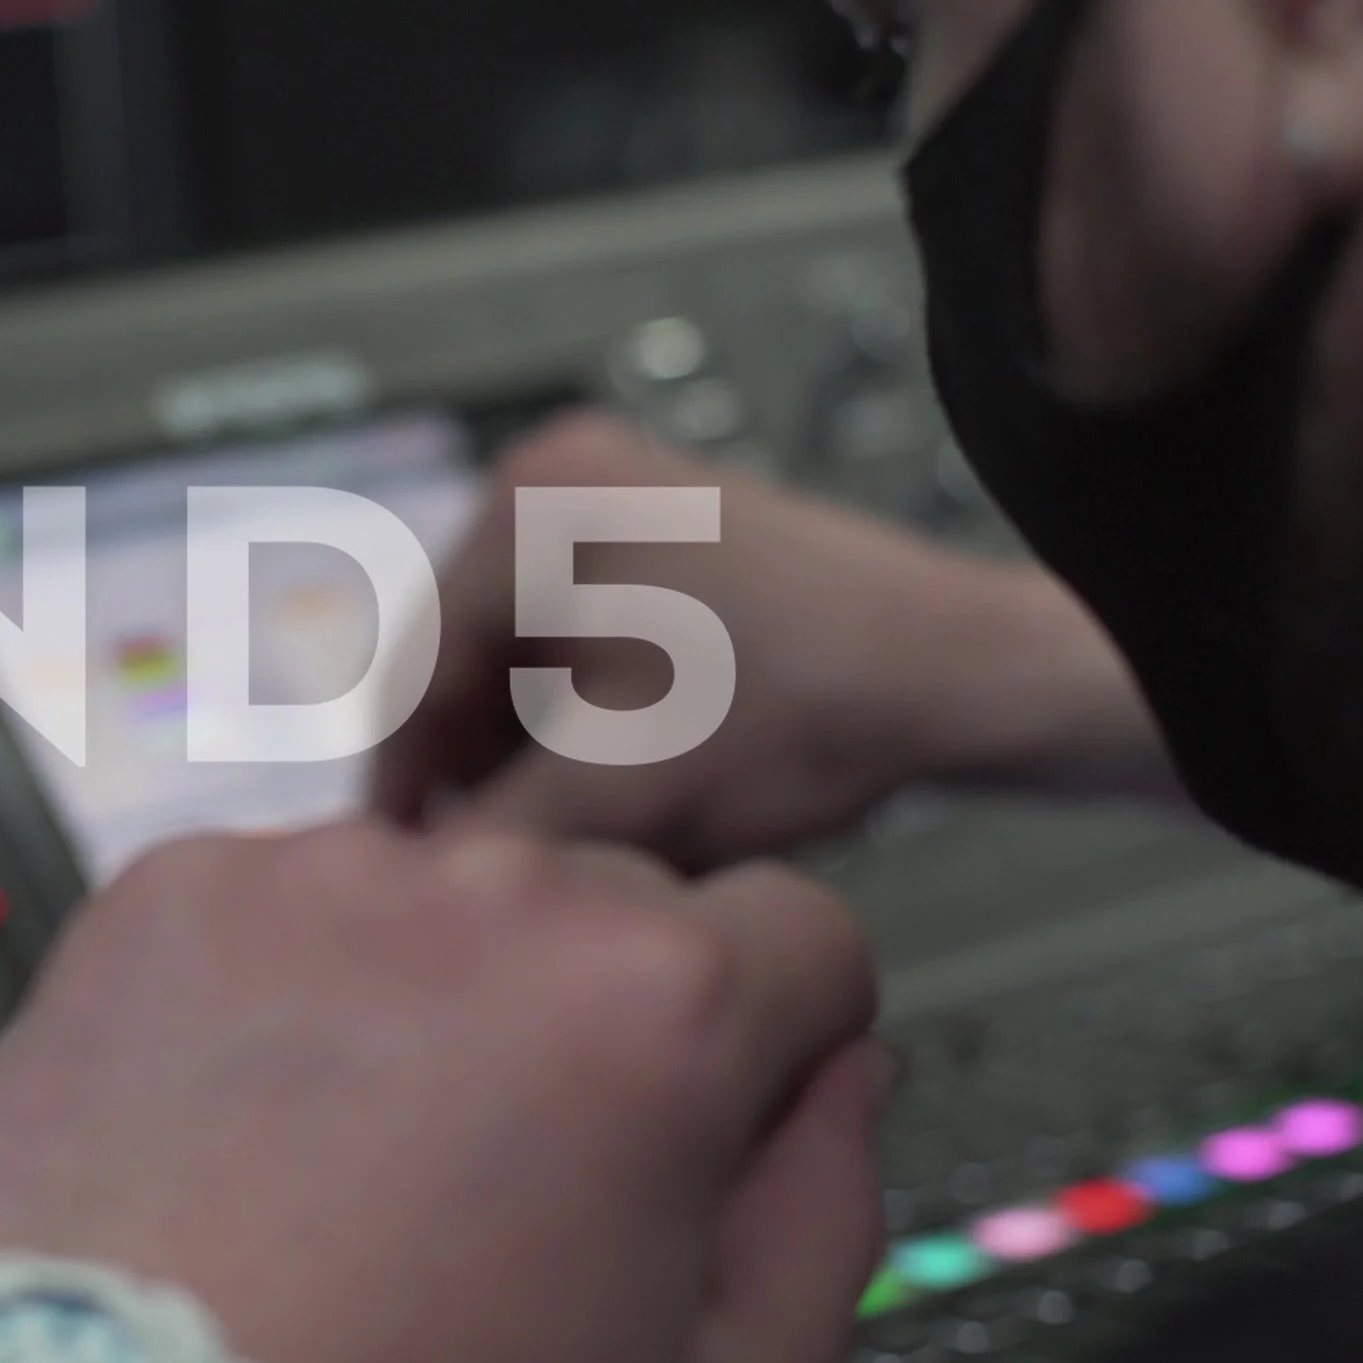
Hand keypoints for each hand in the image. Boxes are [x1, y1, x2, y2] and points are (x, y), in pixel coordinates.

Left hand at [0, 820, 890, 1362]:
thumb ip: (829, 1216)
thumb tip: (840, 1078)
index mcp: (660, 1002)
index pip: (798, 934)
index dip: (768, 1045)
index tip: (696, 1124)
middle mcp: (490, 895)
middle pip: (612, 903)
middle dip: (593, 1016)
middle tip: (508, 1180)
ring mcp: (310, 879)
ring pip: (436, 900)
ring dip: (430, 994)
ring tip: (357, 1166)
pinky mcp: (163, 898)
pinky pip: (274, 908)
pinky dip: (277, 992)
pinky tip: (252, 1127)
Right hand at [374, 412, 1165, 864]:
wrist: (966, 676)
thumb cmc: (812, 713)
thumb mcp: (624, 797)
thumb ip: (494, 842)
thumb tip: (405, 889)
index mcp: (532, 503)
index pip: (417, 670)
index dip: (401, 792)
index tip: (395, 878)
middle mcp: (561, 472)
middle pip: (465, 658)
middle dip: (467, 770)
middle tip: (469, 878)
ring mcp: (619, 493)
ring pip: (520, 656)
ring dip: (519, 751)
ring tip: (537, 848)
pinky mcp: (669, 530)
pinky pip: (579, 636)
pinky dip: (575, 716)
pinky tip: (596, 795)